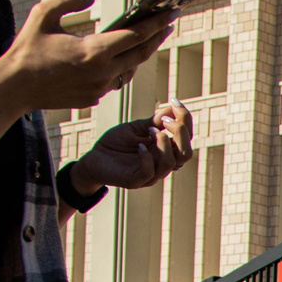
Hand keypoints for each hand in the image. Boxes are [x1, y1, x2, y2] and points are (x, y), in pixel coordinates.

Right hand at [0, 0, 172, 112]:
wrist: (14, 88)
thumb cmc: (26, 49)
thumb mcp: (43, 14)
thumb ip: (69, 0)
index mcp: (93, 51)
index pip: (135, 36)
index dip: (156, 24)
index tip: (172, 13)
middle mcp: (102, 73)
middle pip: (139, 54)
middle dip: (156, 37)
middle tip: (167, 23)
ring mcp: (99, 89)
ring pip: (128, 69)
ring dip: (139, 54)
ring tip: (147, 37)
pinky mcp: (92, 98)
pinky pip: (114, 80)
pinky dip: (121, 66)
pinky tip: (122, 55)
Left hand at [73, 102, 194, 192]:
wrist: (95, 158)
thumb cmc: (116, 143)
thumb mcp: (137, 128)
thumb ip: (155, 121)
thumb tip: (174, 107)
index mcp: (166, 150)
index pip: (187, 138)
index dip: (185, 119)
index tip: (175, 101)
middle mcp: (162, 163)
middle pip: (186, 153)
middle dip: (180, 132)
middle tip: (164, 120)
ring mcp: (151, 174)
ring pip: (171, 163)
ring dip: (163, 142)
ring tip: (149, 130)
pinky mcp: (137, 180)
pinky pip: (150, 171)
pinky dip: (146, 156)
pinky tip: (138, 146)